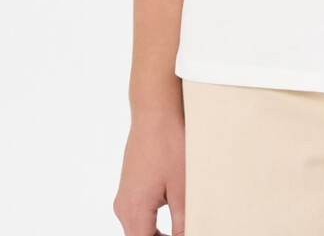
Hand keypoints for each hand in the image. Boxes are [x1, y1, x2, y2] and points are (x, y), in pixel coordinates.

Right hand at [113, 111, 185, 235]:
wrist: (155, 111)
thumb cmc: (169, 145)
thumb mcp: (182, 188)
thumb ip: (183, 221)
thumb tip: (187, 235)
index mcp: (134, 211)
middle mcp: (124, 206)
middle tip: (186, 233)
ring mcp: (125, 195)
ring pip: (139, 228)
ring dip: (157, 234)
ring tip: (183, 229)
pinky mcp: (130, 184)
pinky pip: (139, 212)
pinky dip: (153, 220)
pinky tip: (174, 214)